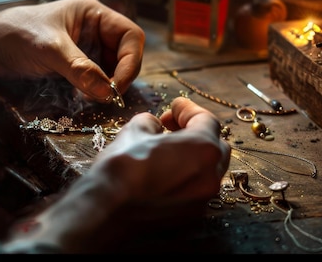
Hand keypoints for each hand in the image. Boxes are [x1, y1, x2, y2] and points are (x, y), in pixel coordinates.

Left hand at [0, 0, 144, 101]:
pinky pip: (97, 79)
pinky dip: (95, 91)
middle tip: (108, 97)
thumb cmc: (16, 34)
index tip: (118, 86)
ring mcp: (87, 49)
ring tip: (94, 99)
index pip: (130, 36)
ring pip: (113, 70)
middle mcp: (96, 31)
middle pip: (126, 55)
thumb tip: (106, 91)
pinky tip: (83, 98)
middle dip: (120, 76)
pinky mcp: (77, 66)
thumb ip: (79, 68)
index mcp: (95, 14)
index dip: (131, 61)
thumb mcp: (49, 49)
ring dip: (107, 86)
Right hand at [9, 97, 230, 252]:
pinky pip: (196, 188)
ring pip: (208, 170)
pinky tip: (164, 171)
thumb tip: (155, 127)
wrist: (107, 208)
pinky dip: (186, 176)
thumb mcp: (136, 129)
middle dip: (195, 132)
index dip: (188, 110)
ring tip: (166, 148)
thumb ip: (153, 123)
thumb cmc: (122, 166)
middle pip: (215, 146)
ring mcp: (202, 199)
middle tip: (171, 125)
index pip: (207, 121)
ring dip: (193, 155)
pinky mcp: (189, 215)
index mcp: (203, 149)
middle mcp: (210, 176)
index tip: (174, 106)